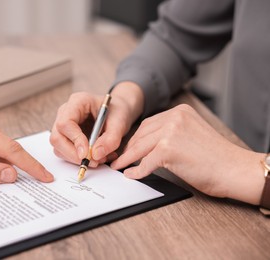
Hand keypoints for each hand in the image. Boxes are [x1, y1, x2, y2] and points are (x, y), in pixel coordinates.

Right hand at [50, 82, 143, 166]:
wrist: (117, 113)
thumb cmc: (117, 112)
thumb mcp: (120, 122)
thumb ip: (111, 139)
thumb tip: (95, 155)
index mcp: (77, 102)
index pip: (65, 123)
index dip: (75, 140)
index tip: (87, 153)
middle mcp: (65, 113)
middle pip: (57, 137)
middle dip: (73, 154)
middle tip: (93, 162)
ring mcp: (63, 125)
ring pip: (59, 147)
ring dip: (77, 158)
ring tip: (99, 159)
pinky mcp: (66, 137)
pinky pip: (64, 152)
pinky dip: (79, 159)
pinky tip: (95, 157)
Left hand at [111, 104, 264, 204]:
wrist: (234, 170)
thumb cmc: (217, 158)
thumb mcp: (192, 134)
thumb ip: (172, 133)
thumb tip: (148, 145)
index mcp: (180, 111)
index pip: (149, 124)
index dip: (136, 139)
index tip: (128, 148)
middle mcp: (175, 117)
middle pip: (141, 134)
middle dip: (129, 148)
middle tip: (120, 159)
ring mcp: (171, 131)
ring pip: (140, 148)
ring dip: (127, 159)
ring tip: (119, 166)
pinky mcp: (168, 149)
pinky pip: (145, 162)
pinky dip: (136, 171)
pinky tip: (132, 175)